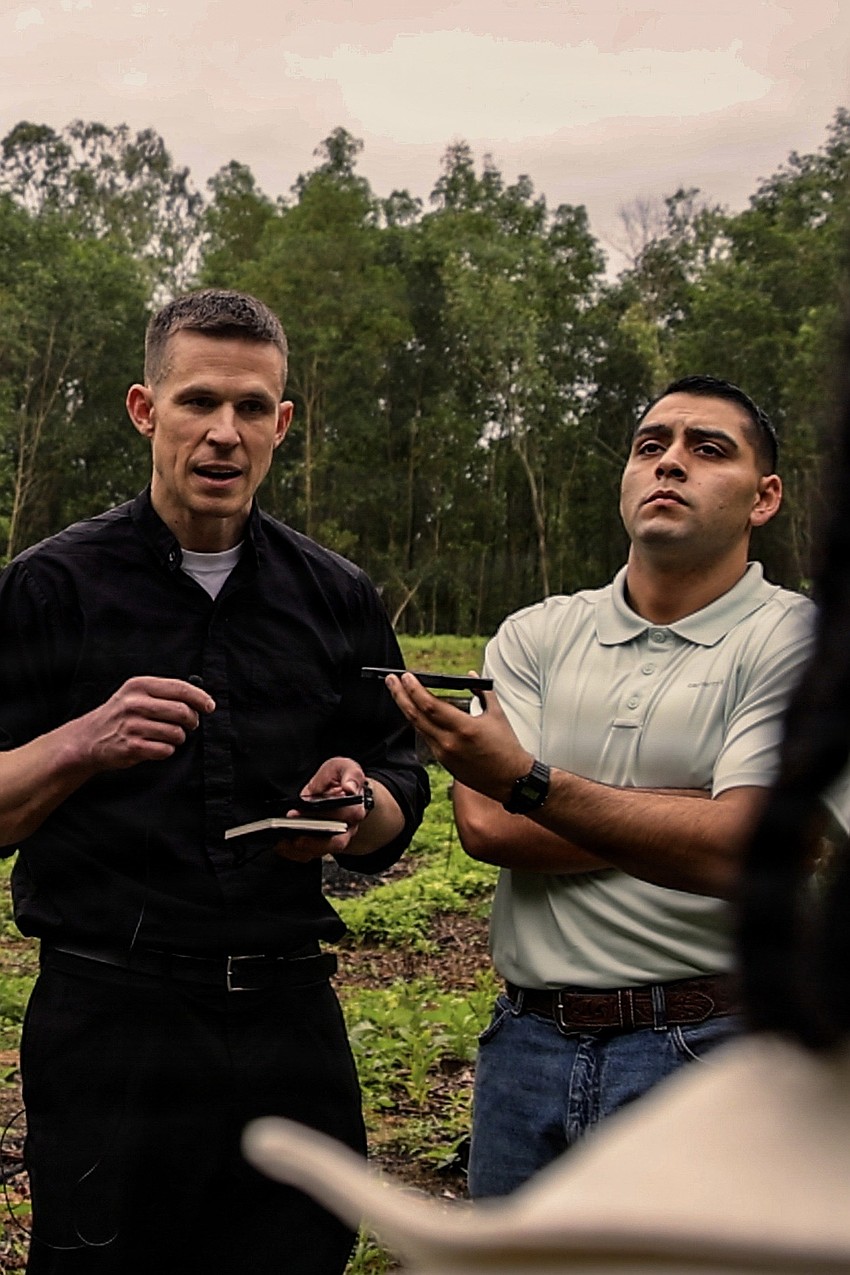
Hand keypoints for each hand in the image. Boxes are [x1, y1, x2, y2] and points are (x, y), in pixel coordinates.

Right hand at [70, 676, 214, 773]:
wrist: (88, 739)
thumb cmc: (120, 715)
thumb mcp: (136, 694)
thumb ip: (164, 693)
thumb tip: (201, 700)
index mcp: (139, 686)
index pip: (180, 689)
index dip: (200, 698)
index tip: (209, 706)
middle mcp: (135, 703)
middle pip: (182, 711)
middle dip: (192, 720)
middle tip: (190, 725)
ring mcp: (132, 726)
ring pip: (176, 733)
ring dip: (179, 737)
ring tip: (169, 736)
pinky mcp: (131, 746)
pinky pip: (165, 750)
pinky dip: (167, 750)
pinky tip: (157, 746)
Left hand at [273, 757, 370, 862]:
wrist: (338, 791)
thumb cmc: (339, 779)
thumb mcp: (344, 768)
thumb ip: (350, 775)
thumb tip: (350, 788)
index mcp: (355, 808)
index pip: (346, 814)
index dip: (326, 812)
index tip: (305, 803)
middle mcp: (348, 828)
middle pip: (336, 841)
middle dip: (313, 837)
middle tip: (292, 825)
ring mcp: (335, 839)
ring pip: (322, 852)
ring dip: (301, 848)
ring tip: (283, 840)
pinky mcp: (320, 846)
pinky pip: (308, 855)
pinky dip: (293, 852)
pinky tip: (280, 844)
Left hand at [386, 671, 531, 803]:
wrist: (510, 779)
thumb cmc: (507, 746)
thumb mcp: (497, 714)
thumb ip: (482, 692)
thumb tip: (470, 675)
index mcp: (464, 728)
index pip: (430, 705)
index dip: (415, 690)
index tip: (406, 676)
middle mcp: (449, 742)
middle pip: (416, 716)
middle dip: (400, 695)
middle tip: (391, 680)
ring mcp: (444, 754)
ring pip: (417, 727)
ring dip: (406, 708)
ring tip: (397, 692)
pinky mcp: (443, 762)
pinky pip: (426, 738)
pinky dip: (419, 723)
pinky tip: (414, 711)